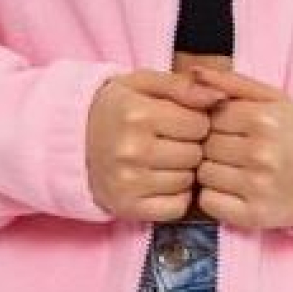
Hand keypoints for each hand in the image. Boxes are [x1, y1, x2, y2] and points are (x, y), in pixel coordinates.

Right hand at [84, 67, 229, 219]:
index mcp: (137, 114)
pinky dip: (176, 196)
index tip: (179, 122)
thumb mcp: (142, 84)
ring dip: (184, 171)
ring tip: (164, 160)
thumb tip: (219, 98)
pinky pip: (177, 207)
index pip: (200, 124)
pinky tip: (161, 181)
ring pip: (189, 181)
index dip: (196, 122)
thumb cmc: (116, 110)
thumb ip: (182, 86)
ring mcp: (129, 182)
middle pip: (196, 154)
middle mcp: (132, 150)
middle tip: (171, 142)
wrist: (73, 142)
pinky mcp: (128, 207)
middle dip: (191, 147)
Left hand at [188, 66, 292, 230]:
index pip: (209, 118)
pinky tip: (233, 191)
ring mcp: (258, 186)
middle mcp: (261, 153)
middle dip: (213, 148)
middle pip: (204, 147)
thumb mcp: (272, 99)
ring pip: (203, 174)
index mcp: (264, 120)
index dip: (215, 124)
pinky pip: (208, 202)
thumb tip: (194, 71)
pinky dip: (214, 197)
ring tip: (235, 171)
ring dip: (212, 173)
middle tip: (234, 152)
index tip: (232, 131)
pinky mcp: (254, 215)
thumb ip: (232, 82)